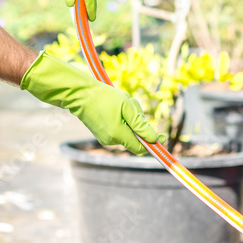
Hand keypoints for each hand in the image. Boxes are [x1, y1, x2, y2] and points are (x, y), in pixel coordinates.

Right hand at [20, 52, 163, 154]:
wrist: (80, 94)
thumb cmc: (103, 97)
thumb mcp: (127, 106)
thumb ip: (141, 124)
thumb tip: (154, 139)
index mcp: (118, 135)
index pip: (141, 148)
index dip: (153, 143)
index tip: (163, 136)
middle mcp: (111, 140)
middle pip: (135, 137)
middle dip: (139, 123)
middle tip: (133, 105)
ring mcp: (104, 138)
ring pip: (127, 132)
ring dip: (130, 119)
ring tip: (121, 102)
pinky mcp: (100, 133)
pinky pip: (118, 129)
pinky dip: (121, 119)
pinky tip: (114, 106)